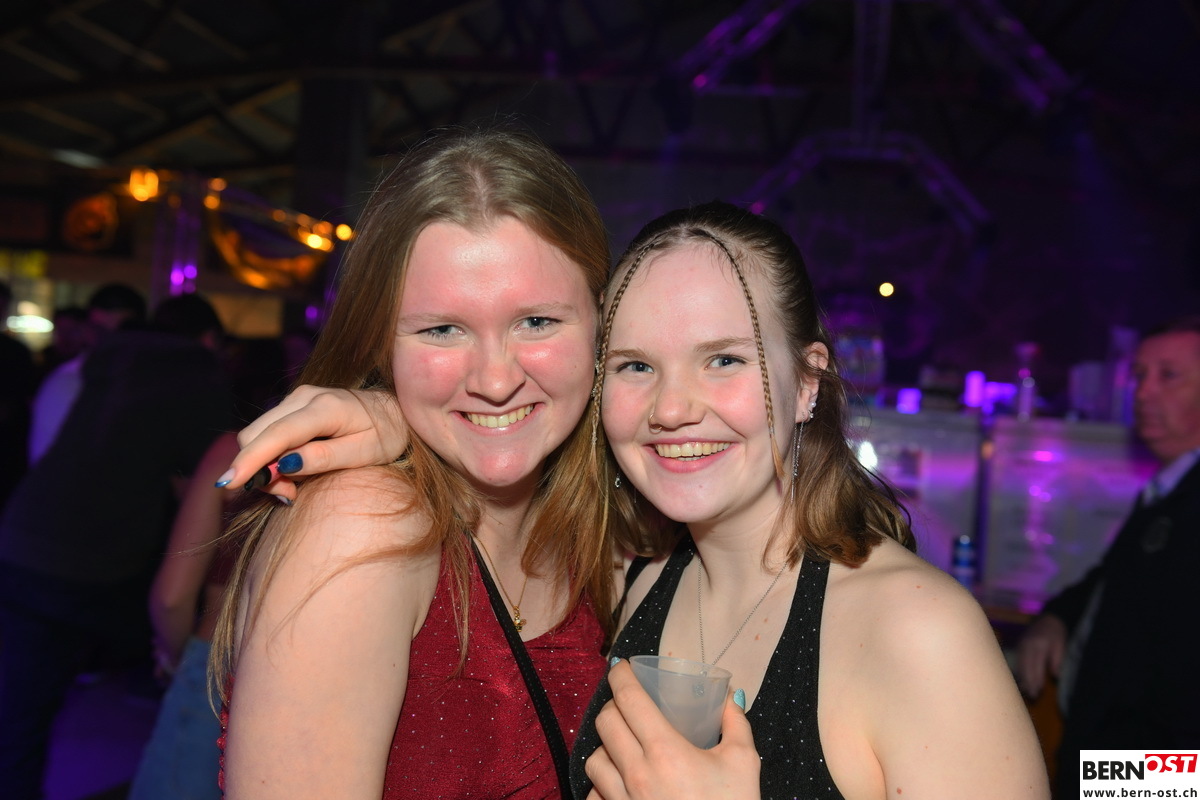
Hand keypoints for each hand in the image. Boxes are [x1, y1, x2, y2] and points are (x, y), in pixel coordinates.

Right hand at [218, 386, 407, 502]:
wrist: (398, 411)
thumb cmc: (387, 435)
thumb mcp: (365, 453)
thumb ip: (324, 458)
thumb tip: (284, 465)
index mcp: (326, 407)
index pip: (278, 433)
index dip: (251, 459)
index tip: (229, 482)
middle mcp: (305, 396)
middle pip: (257, 433)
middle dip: (258, 469)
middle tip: (288, 494)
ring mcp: (297, 397)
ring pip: (258, 433)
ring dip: (264, 465)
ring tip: (294, 486)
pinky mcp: (295, 404)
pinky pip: (268, 432)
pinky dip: (270, 456)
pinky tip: (293, 470)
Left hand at [584, 661, 760, 799]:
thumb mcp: (743, 763)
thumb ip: (735, 724)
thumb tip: (730, 697)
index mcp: (665, 751)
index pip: (628, 698)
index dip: (620, 675)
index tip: (621, 667)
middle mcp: (636, 773)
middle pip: (604, 723)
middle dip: (614, 707)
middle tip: (629, 705)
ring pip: (593, 760)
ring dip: (606, 748)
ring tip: (624, 747)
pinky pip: (595, 797)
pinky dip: (602, 787)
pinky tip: (619, 785)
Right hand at [1015, 613, 1066, 698]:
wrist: (1049, 617)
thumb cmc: (1057, 632)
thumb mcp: (1062, 645)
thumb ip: (1058, 660)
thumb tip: (1055, 677)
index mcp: (1038, 645)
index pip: (1035, 666)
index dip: (1036, 680)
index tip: (1037, 692)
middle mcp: (1026, 645)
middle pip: (1025, 667)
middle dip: (1027, 682)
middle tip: (1031, 696)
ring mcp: (1021, 645)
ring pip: (1019, 665)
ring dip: (1022, 678)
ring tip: (1025, 691)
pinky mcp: (1019, 646)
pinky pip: (1018, 661)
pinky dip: (1019, 671)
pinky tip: (1022, 680)